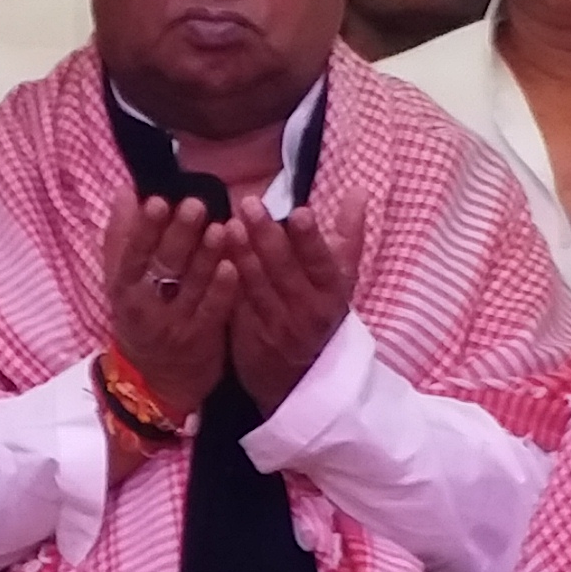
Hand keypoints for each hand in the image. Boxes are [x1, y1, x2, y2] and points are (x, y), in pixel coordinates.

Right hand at [100, 195, 234, 422]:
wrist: (157, 381)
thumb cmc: (140, 318)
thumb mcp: (122, 283)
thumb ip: (122, 239)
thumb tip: (126, 192)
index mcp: (123, 287)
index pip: (131, 254)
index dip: (144, 229)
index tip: (157, 201)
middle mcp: (145, 306)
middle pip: (163, 266)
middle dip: (180, 234)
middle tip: (196, 205)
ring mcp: (174, 324)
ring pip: (191, 285)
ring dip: (206, 255)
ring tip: (220, 226)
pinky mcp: (202, 339)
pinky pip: (213, 310)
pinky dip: (222, 288)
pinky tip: (232, 265)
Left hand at [218, 197, 363, 414]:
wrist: (300, 379)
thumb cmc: (321, 316)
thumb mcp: (341, 281)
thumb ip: (347, 236)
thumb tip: (358, 192)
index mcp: (332, 294)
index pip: (323, 264)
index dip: (311, 240)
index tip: (300, 212)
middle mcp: (306, 312)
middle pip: (284, 271)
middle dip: (267, 236)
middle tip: (250, 204)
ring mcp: (275, 326)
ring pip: (256, 285)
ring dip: (242, 253)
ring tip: (230, 224)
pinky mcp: (247, 336)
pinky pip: (235, 303)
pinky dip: (224, 279)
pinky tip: (212, 255)